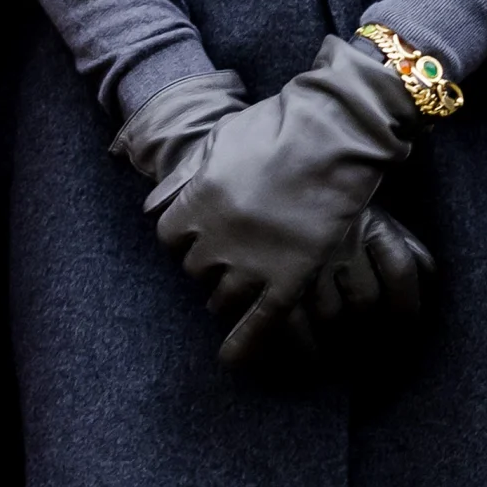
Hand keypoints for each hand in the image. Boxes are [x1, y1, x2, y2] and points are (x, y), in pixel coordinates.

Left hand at [112, 42, 418, 365]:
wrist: (334, 132)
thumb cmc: (279, 127)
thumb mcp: (218, 142)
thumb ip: (183, 177)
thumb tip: (152, 206)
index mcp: (195, 202)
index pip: (170, 238)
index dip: (187, 236)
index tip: (202, 233)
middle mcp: (216, 237)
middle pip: (198, 268)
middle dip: (211, 261)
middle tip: (234, 252)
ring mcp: (253, 260)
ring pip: (224, 296)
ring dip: (230, 292)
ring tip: (246, 284)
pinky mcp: (291, 276)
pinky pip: (260, 322)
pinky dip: (245, 343)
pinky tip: (233, 359)